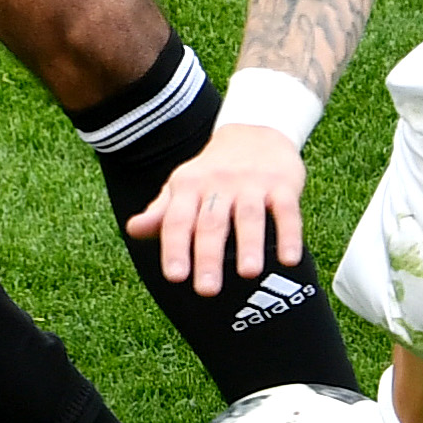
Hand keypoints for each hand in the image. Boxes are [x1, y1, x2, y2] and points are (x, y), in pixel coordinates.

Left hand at [125, 123, 308, 296]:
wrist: (256, 132)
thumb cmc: (213, 173)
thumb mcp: (184, 186)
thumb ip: (162, 212)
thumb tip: (133, 230)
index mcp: (189, 186)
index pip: (178, 220)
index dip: (175, 248)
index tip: (174, 277)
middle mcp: (218, 183)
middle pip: (212, 222)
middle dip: (209, 256)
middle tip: (207, 290)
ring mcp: (252, 183)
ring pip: (248, 216)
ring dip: (249, 244)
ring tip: (249, 274)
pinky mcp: (282, 184)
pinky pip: (286, 210)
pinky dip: (289, 235)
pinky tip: (289, 260)